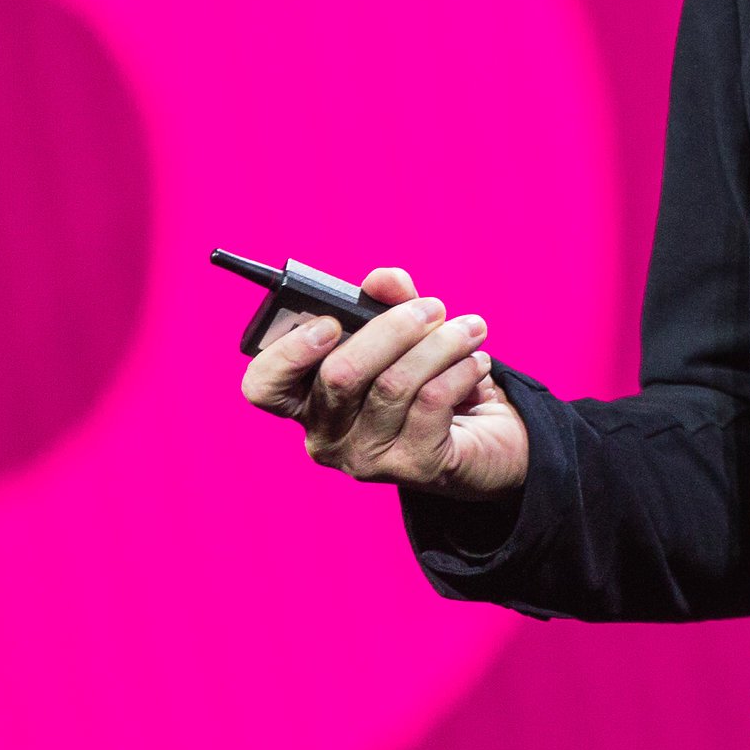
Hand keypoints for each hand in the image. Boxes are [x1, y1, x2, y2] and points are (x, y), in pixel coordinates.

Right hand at [239, 265, 530, 498]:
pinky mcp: (413, 468)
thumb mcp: (404, 335)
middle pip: (340, 375)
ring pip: (394, 385)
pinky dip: (462, 371)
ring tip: (470, 328)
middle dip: (392, 328)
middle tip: (431, 308)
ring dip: (441, 345)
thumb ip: (388, 302)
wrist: (484, 439)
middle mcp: (325, 436)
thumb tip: (383, 280)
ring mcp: (366, 458)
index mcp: (306, 399)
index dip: (290, 352)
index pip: (264, 386)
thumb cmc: (425, 380)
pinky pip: (433, 402)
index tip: (330, 321)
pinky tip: (476, 362)